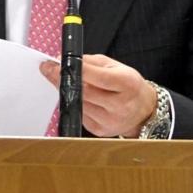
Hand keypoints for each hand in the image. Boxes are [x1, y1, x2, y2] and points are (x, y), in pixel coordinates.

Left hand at [40, 54, 156, 137]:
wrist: (142, 110)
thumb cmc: (129, 85)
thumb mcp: (117, 66)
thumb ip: (92, 63)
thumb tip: (68, 61)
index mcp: (127, 84)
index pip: (98, 76)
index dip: (77, 70)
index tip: (59, 63)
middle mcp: (120, 105)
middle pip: (85, 92)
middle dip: (64, 80)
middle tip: (50, 70)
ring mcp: (110, 120)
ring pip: (80, 104)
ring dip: (67, 92)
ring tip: (61, 81)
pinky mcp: (101, 130)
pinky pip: (81, 115)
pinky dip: (75, 104)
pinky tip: (75, 96)